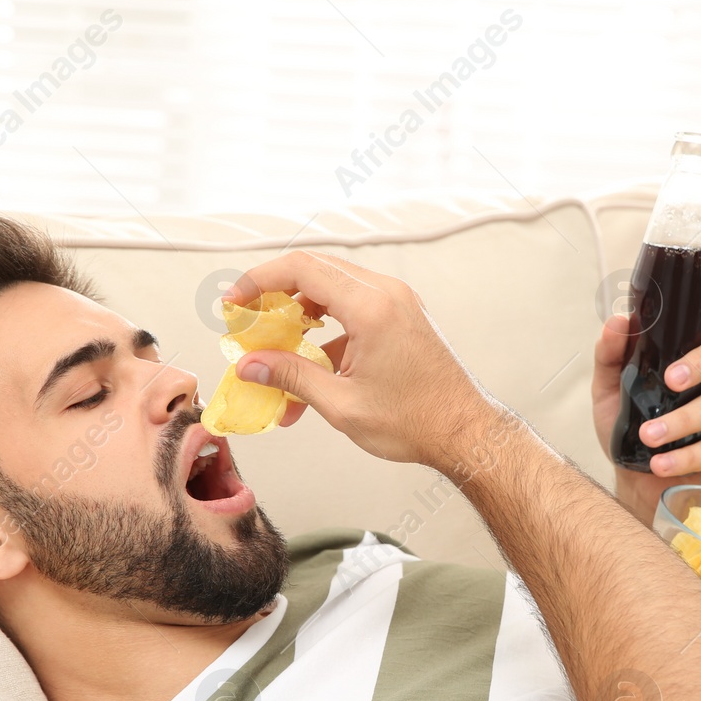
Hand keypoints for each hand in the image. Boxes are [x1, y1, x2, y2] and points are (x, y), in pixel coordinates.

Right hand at [226, 251, 498, 468]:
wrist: (466, 432)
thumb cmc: (415, 421)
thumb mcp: (342, 404)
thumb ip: (291, 378)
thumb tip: (249, 366)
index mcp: (372, 307)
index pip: (302, 268)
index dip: (259, 281)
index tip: (234, 303)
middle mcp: (387, 293)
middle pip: (316, 270)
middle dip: (275, 293)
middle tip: (249, 320)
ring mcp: (398, 302)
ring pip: (334, 286)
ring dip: (301, 310)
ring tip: (277, 346)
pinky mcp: (403, 316)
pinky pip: (354, 305)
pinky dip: (328, 326)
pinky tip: (312, 364)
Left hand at [592, 293, 700, 524]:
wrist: (633, 482)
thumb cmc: (630, 429)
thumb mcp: (609, 390)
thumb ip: (610, 355)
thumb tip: (617, 320)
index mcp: (698, 356)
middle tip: (671, 379)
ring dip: (685, 419)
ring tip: (649, 436)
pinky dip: (690, 456)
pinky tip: (662, 464)